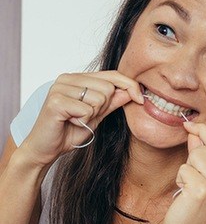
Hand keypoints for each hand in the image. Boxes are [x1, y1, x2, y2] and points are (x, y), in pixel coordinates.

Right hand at [20, 72, 142, 165]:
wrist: (46, 149)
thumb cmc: (69, 131)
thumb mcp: (97, 115)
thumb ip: (113, 102)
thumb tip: (132, 90)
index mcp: (78, 78)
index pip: (112, 74)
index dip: (130, 85)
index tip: (141, 99)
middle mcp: (68, 78)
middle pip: (108, 87)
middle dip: (104, 107)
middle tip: (87, 117)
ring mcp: (60, 87)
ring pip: (99, 98)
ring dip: (92, 115)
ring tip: (77, 119)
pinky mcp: (56, 101)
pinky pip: (87, 109)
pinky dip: (83, 121)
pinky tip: (70, 122)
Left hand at [159, 122, 205, 223]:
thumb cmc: (193, 212)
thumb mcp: (204, 181)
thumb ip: (203, 156)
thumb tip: (195, 132)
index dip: (202, 132)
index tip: (189, 125)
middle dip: (192, 160)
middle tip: (193, 183)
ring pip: (196, 155)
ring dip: (186, 171)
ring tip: (190, 189)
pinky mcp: (204, 190)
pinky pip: (184, 169)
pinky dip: (180, 180)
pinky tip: (185, 197)